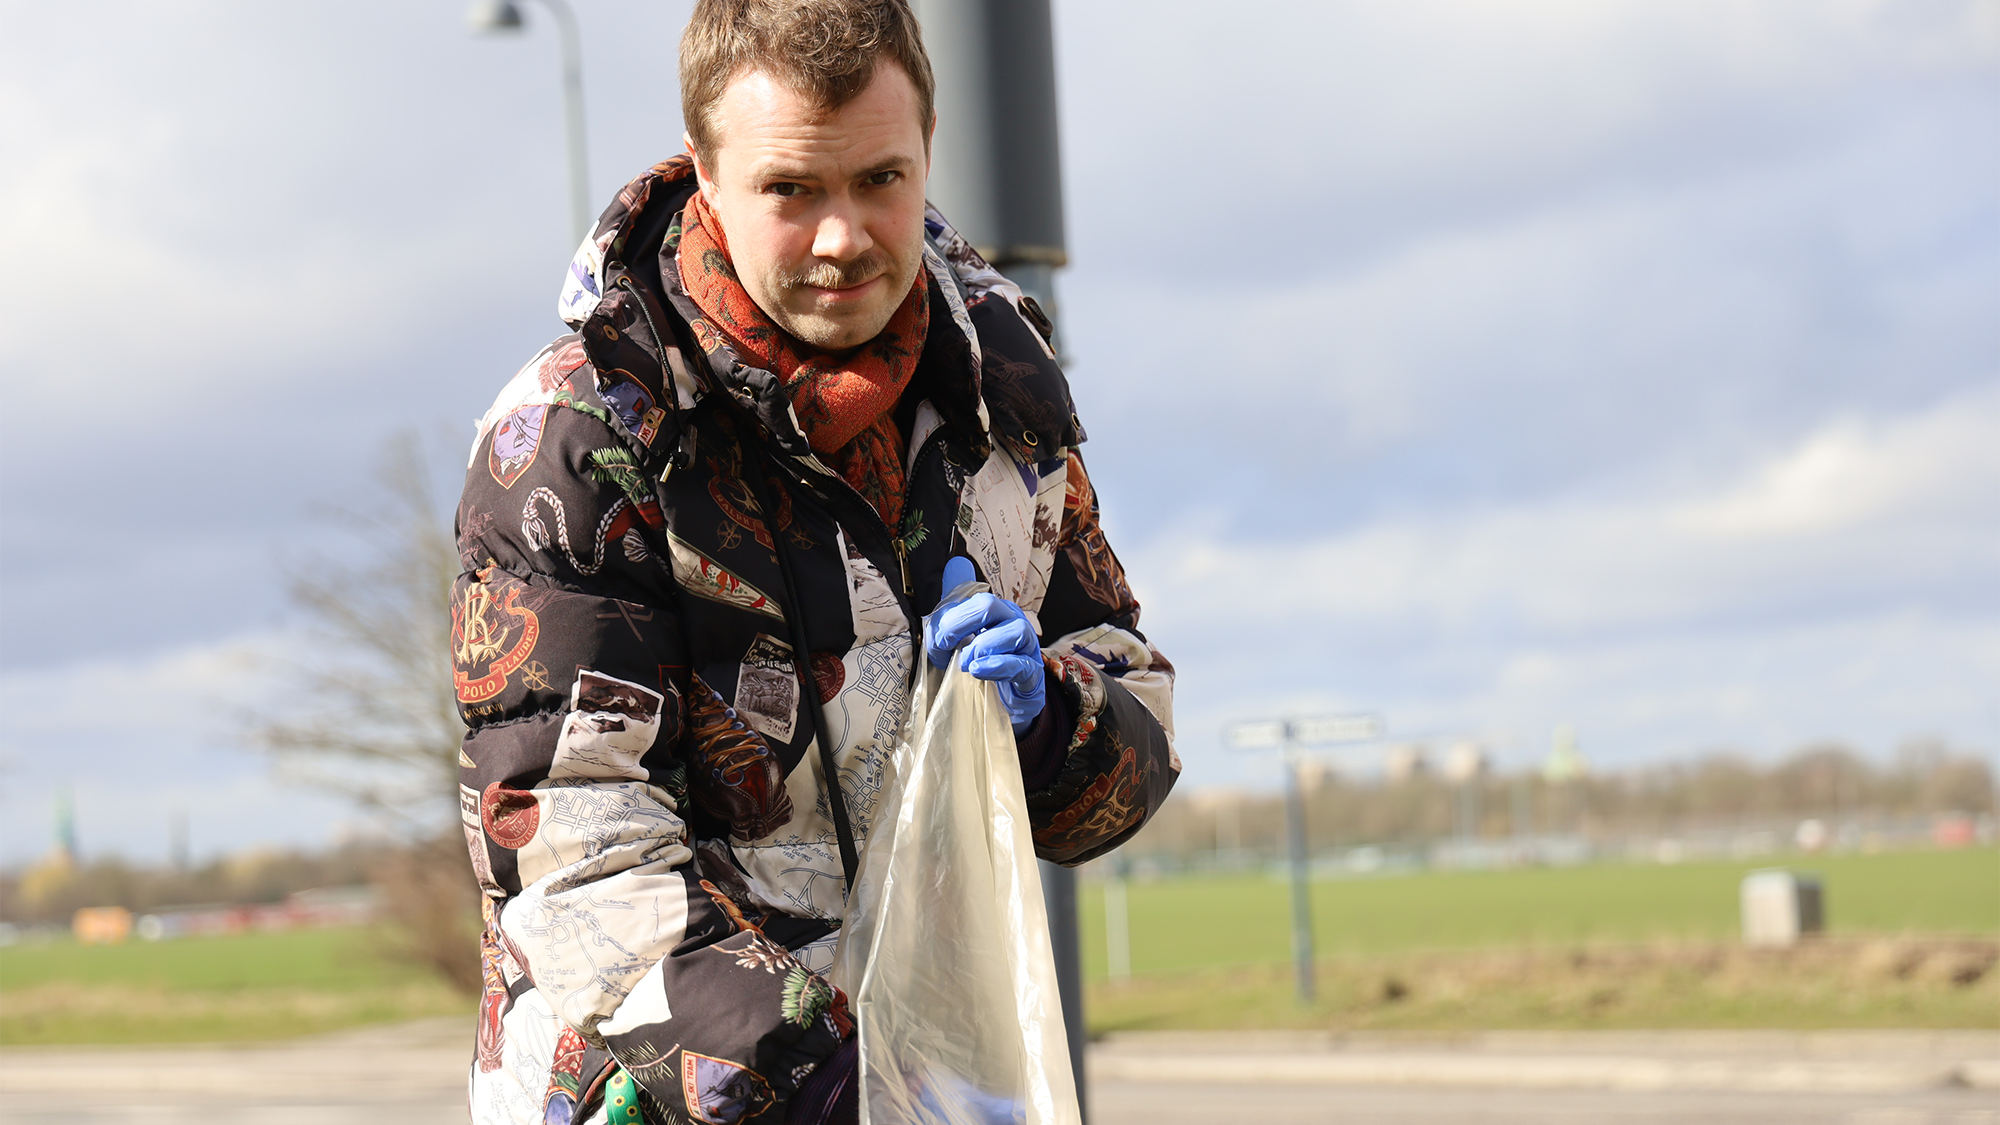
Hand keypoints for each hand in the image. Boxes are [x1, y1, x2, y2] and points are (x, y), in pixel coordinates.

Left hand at [924, 557, 1046, 733]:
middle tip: (941, 650)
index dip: (949, 617)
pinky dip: (997, 665)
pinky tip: (978, 670)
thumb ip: (956, 606)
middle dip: (957, 626)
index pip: (972, 598)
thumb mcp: (964, 637)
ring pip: (1012, 631)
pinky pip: (1021, 665)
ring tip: (963, 664)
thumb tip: (956, 564)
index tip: (935, 642)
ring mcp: (1027, 647)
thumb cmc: (984, 666)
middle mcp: (1013, 621)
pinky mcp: (1033, 674)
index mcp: (996, 610)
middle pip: (989, 606)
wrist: (1003, 702)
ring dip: (979, 647)